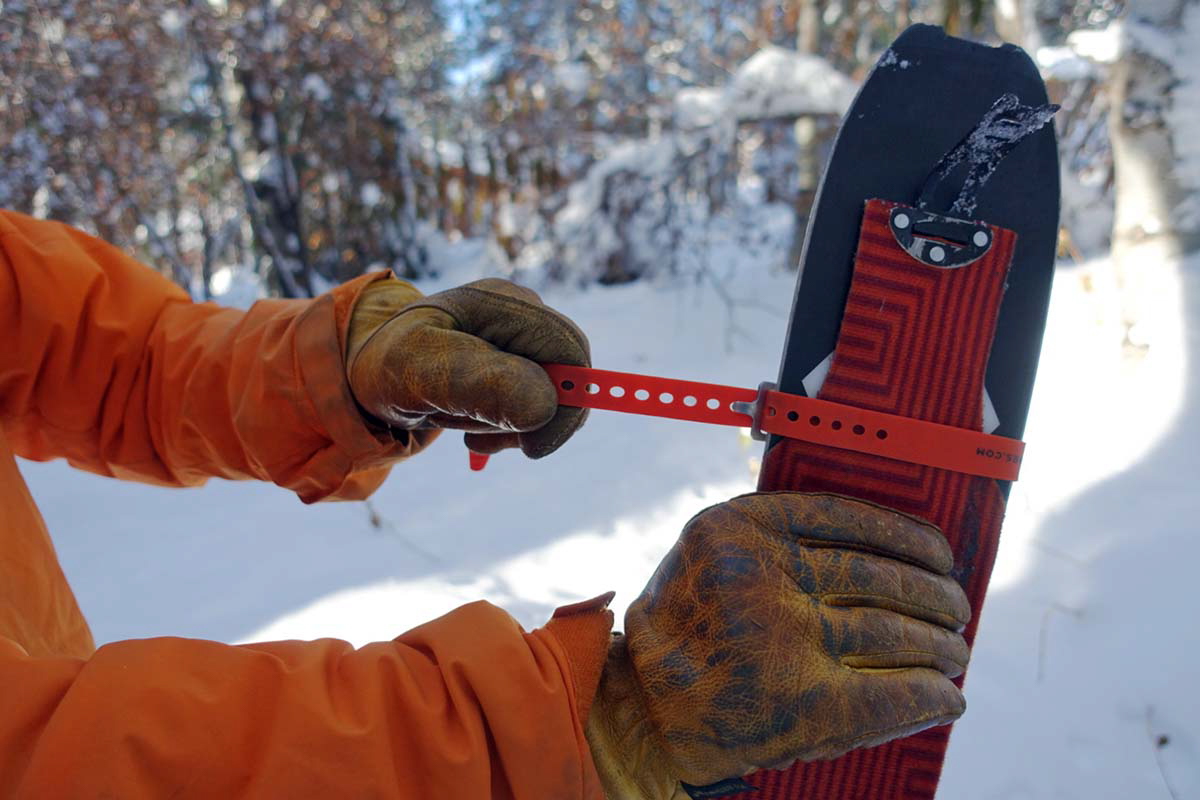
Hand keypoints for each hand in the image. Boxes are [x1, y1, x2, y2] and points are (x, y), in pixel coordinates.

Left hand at [346, 277, 589, 457]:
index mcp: (503, 303)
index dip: (566, 404)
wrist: (360, 369)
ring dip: (517, 427)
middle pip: (568, 375)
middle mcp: (519, 314)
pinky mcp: (513, 361)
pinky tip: (473, 427)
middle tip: (481, 442)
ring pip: (554, 395)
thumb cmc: (386, 364)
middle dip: (535, 419)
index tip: (530, 448)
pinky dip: (511, 426)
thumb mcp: (423, 373)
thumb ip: (484, 385)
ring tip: (467, 433)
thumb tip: (546, 404)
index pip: (570, 352)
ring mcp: (518, 338)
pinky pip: (536, 402)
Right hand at [586, 492, 970, 798]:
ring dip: (938, 644)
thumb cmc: (687, 630)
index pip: (847, 516)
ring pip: (891, 631)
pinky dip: (928, 694)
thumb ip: (775, 539)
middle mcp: (758, 575)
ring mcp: (780, 638)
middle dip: (933, 594)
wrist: (644, 709)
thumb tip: (891, 545)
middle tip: (957, 607)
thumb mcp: (711, 556)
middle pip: (878, 575)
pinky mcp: (801, 702)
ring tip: (954, 650)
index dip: (907, 533)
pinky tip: (947, 695)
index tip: (939, 550)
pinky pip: (888, 693)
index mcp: (737, 528)